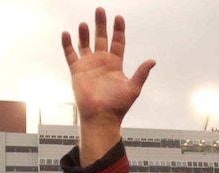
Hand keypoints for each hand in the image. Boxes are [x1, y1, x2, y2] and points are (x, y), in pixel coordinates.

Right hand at [62, 7, 155, 165]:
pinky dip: (67, 44)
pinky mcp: (77, 71)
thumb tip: (152, 61)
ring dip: (84, 33)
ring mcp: (89, 66)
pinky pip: (70, 55)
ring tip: (85, 23)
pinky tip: (66, 33)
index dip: (118, 30)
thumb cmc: (118, 106)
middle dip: (101, 25)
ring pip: (85, 44)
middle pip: (101, 38)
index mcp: (116, 65)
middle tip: (100, 10)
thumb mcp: (133, 88)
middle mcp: (102, 62)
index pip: (118, 43)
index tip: (119, 18)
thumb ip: (141, 73)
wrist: (102, 116)